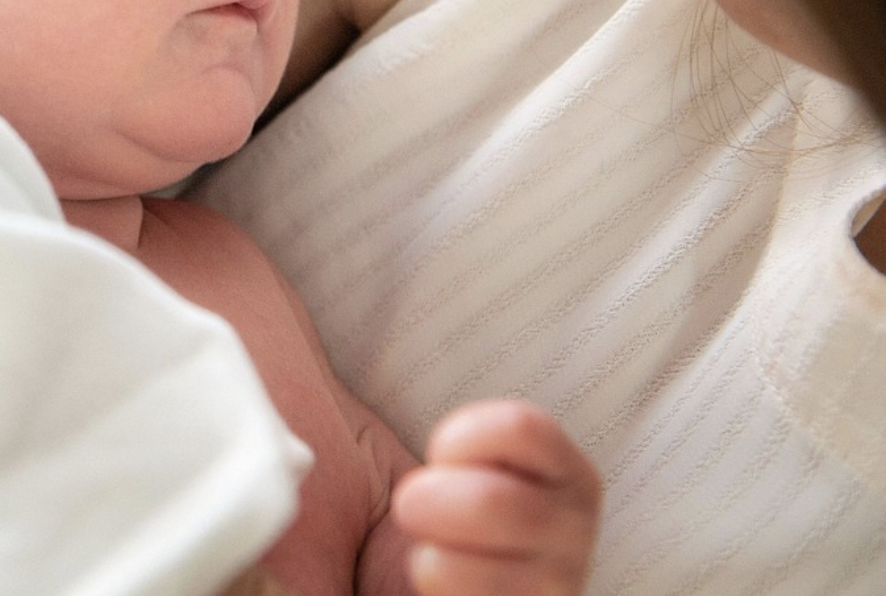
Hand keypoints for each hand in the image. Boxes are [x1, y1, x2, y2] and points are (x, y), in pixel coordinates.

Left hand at [391, 400, 600, 595]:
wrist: (439, 591)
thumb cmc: (444, 522)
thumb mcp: (457, 462)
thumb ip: (449, 423)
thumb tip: (311, 316)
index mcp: (564, 474)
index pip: (526, 431)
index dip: (465, 437)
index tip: (438, 451)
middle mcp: (574, 534)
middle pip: (500, 504)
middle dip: (434, 501)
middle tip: (409, 504)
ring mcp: (555, 588)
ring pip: (487, 574)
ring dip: (433, 560)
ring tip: (422, 557)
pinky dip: (441, 591)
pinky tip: (430, 586)